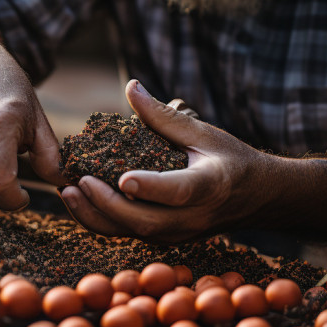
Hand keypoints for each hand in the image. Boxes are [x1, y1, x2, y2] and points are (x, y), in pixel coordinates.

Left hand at [59, 79, 277, 241]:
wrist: (257, 197)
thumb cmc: (231, 160)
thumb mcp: (204, 133)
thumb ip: (164, 116)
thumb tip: (131, 87)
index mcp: (208, 186)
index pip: (178, 191)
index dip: (150, 187)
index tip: (123, 179)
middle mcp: (193, 217)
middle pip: (145, 221)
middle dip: (107, 205)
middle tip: (78, 183)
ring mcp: (180, 234)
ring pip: (133, 234)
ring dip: (98, 217)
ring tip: (69, 193)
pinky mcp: (167, 239)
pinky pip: (131, 235)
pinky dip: (104, 221)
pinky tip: (82, 201)